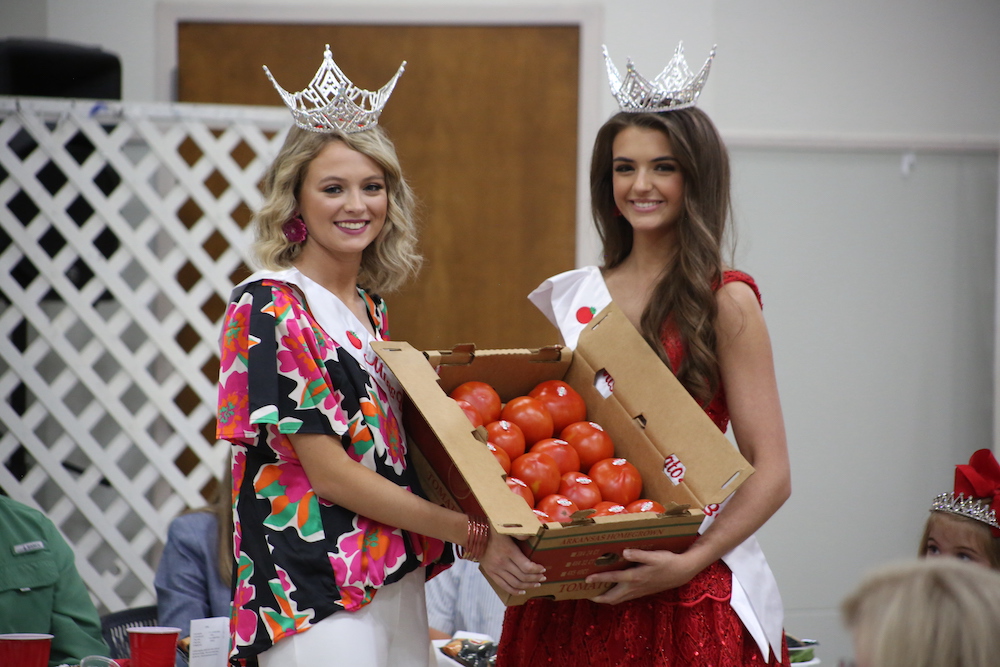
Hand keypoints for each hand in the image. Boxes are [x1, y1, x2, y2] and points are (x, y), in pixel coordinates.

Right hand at [479, 532, 545, 595]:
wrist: (473, 536)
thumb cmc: (491, 530)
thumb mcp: (505, 527)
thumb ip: (519, 532)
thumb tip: (532, 535)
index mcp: (508, 551)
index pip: (526, 566)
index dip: (536, 569)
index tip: (543, 569)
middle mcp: (502, 563)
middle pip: (522, 576)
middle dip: (535, 578)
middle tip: (543, 577)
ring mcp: (496, 570)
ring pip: (515, 584)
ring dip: (528, 586)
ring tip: (537, 584)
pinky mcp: (491, 574)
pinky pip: (504, 586)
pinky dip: (514, 591)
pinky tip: (523, 591)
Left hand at [585, 549, 701, 604]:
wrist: (681, 572)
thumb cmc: (667, 562)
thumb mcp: (654, 556)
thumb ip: (639, 555)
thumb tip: (624, 552)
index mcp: (634, 577)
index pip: (612, 579)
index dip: (598, 579)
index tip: (586, 579)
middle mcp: (634, 587)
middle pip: (612, 598)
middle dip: (598, 597)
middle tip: (585, 593)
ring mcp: (638, 591)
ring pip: (618, 599)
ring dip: (605, 598)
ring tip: (595, 593)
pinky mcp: (642, 592)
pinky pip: (624, 597)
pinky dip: (615, 596)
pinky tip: (612, 590)